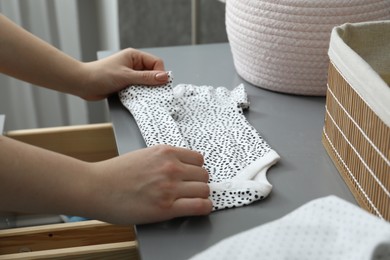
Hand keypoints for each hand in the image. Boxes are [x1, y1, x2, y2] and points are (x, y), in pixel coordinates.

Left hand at [80, 48, 168, 99]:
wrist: (82, 83)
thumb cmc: (100, 75)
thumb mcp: (126, 76)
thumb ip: (146, 78)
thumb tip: (164, 77)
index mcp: (135, 56)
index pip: (156, 63)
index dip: (160, 74)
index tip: (160, 85)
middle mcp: (134, 64)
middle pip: (153, 73)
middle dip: (153, 83)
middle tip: (153, 93)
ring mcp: (130, 74)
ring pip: (146, 83)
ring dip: (146, 90)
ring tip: (141, 95)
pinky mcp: (126, 84)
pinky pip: (139, 89)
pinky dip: (139, 94)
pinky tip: (136, 98)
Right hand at [87, 145, 211, 224]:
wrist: (96, 188)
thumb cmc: (115, 173)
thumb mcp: (144, 155)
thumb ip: (164, 160)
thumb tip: (181, 168)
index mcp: (165, 152)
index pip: (199, 159)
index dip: (196, 169)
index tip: (193, 176)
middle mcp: (171, 167)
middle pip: (204, 175)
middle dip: (199, 183)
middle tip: (191, 189)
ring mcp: (169, 187)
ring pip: (204, 190)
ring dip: (201, 195)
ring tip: (192, 199)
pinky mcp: (166, 207)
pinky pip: (199, 206)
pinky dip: (204, 208)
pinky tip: (199, 208)